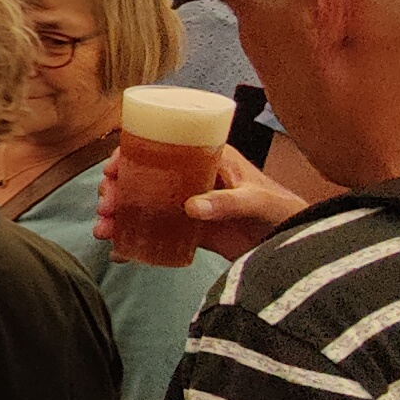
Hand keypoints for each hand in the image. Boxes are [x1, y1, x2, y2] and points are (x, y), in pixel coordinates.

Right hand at [95, 143, 303, 262]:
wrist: (296, 242)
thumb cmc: (283, 210)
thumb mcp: (258, 201)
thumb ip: (228, 202)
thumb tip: (191, 206)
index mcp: (207, 158)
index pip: (161, 148)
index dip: (130, 156)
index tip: (112, 170)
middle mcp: (192, 178)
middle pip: (144, 178)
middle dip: (117, 191)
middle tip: (106, 207)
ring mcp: (189, 205)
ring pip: (145, 206)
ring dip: (120, 216)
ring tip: (104, 231)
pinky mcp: (192, 231)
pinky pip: (157, 234)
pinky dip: (136, 243)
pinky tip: (119, 252)